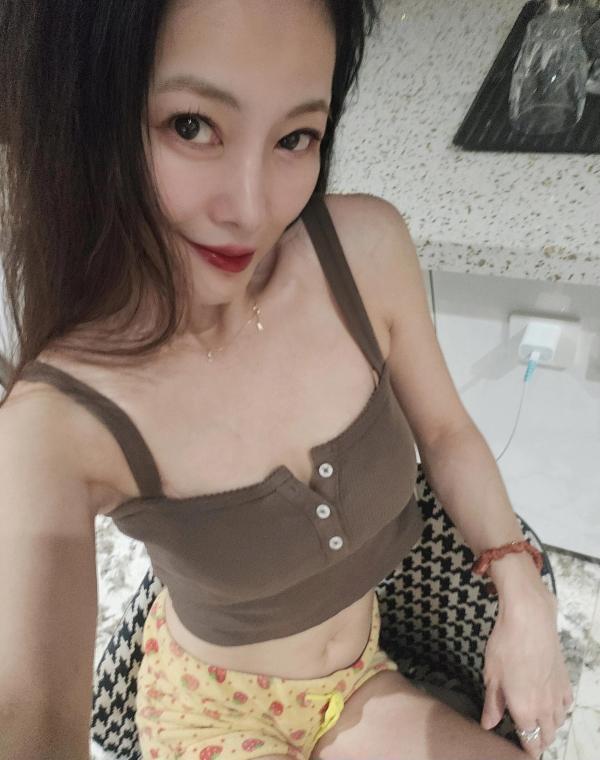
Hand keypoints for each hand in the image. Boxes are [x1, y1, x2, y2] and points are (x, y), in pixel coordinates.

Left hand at [480, 583, 573, 758]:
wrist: (530, 619)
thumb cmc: (505, 645)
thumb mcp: (492, 674)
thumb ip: (492, 703)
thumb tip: (488, 725)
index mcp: (524, 709)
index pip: (531, 742)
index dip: (527, 750)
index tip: (522, 751)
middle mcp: (545, 708)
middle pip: (547, 736)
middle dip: (538, 740)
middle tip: (527, 736)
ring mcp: (558, 695)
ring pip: (558, 722)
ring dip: (549, 726)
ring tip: (537, 721)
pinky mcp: (566, 680)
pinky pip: (566, 705)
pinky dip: (560, 709)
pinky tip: (551, 703)